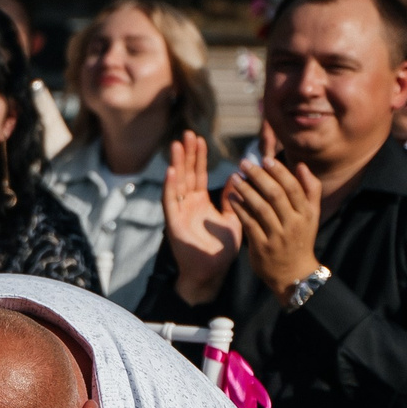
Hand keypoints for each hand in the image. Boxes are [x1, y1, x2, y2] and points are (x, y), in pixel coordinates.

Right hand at [162, 132, 241, 301]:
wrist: (211, 273)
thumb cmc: (221, 249)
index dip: (199, 157)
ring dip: (176, 164)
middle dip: (186, 154)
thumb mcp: (233, 219)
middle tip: (187, 134)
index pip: (198, 174)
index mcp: (200, 202)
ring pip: (176, 183)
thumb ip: (232, 200)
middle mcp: (187, 204)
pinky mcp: (173, 224)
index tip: (200, 139)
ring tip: (177, 145)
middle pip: (185, 174)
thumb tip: (237, 179)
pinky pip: (170, 202)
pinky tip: (171, 171)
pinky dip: (169, 186)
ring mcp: (178, 213)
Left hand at [227, 146, 323, 297]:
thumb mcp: (312, 216)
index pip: (293, 188)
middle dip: (259, 176)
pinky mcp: (262, 247)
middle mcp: (294, 224)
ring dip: (246, 190)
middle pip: (276, 195)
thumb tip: (302, 166)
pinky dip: (240, 208)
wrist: (294, 274)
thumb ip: (310, 190)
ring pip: (261, 208)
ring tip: (235, 177)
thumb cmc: (300, 238)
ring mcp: (278, 236)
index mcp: (307, 214)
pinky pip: (249, 223)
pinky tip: (232, 196)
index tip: (265, 159)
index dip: (279, 172)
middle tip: (244, 163)